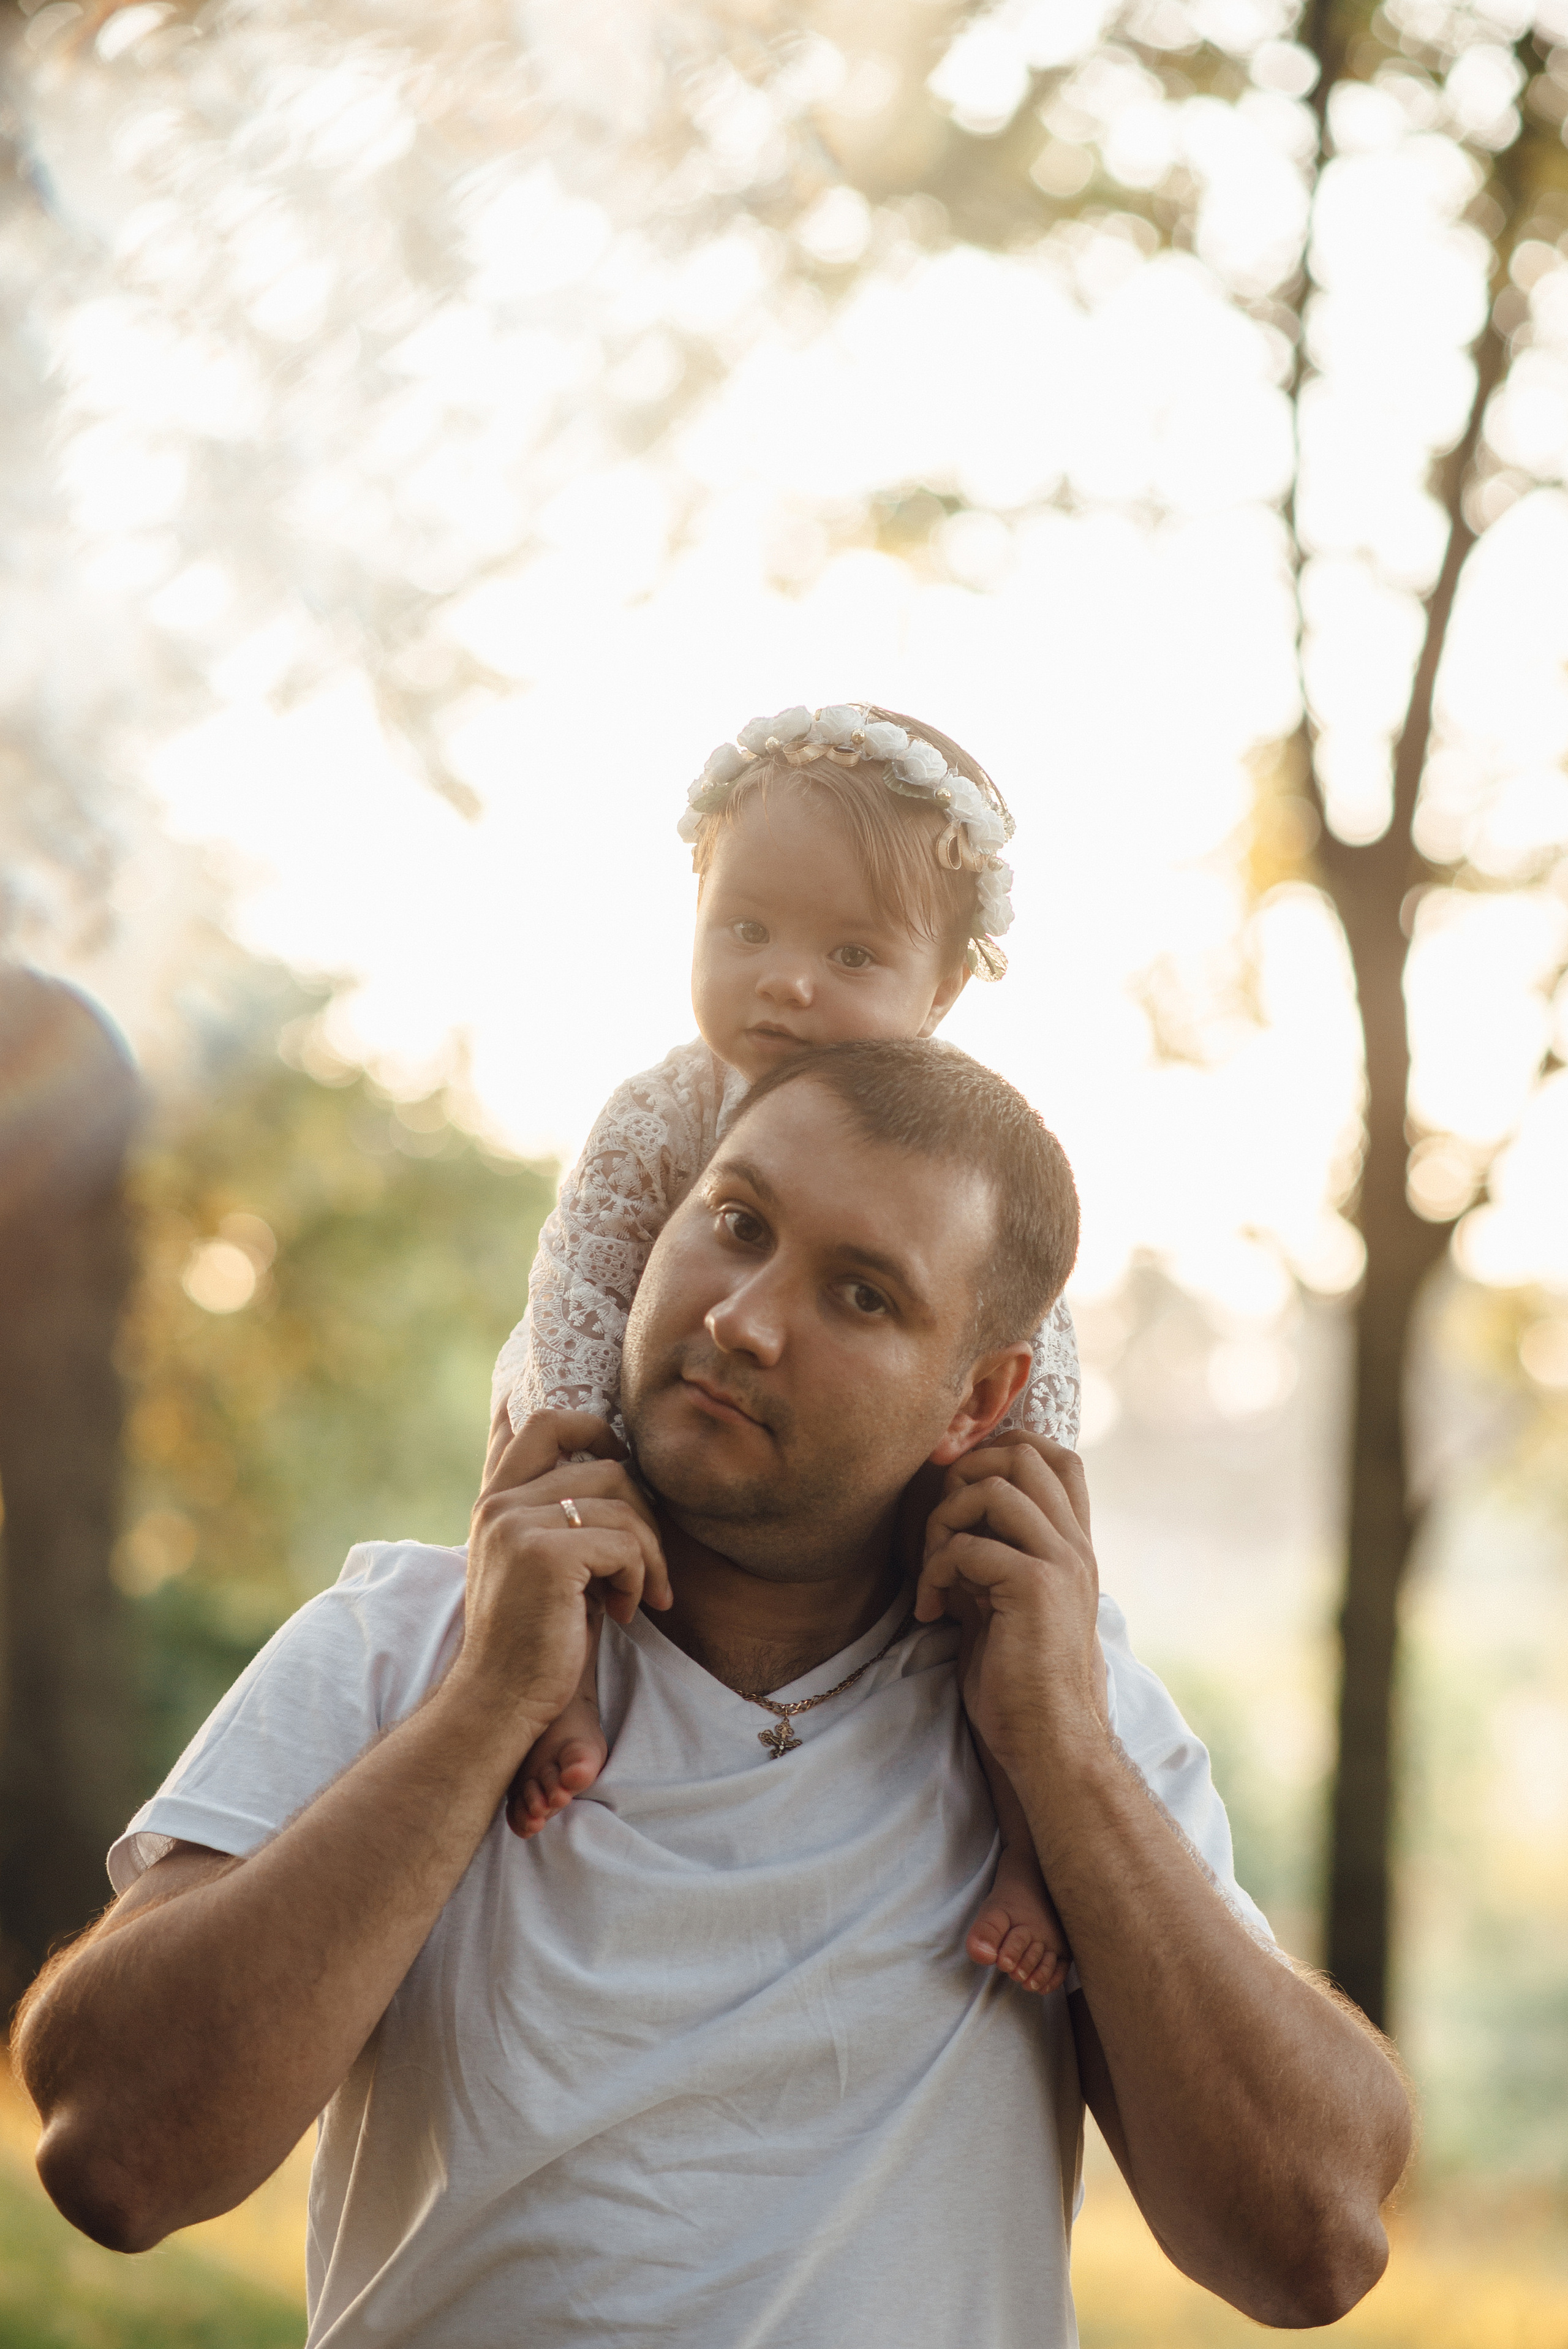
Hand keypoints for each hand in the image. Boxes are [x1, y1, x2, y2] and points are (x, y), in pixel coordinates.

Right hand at [452, 1408, 673, 1734]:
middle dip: (641, 1509)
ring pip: (623, 1502)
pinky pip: (625, 1543)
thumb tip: (602, 1460)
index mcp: (496, 1500)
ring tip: (637, 1596)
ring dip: (648, 1554)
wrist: (497, 1700)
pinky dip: (640, 1577)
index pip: (535, 1423)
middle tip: (646, 1561)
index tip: (619, 1447)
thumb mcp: (534, 1563)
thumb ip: (551, 1514)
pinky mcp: (546, 1555)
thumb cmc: (531, 1638)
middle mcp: (501, 1503)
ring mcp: (518, 1525)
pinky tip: (626, 1611)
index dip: (587, 1422)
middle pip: (603, 1460)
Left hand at [914, 1432, 1104, 1777]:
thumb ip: (992, 1556)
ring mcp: (1060, 1562)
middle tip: (940, 1526)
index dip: (1003, 1450)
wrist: (1048, 1740)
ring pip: (994, 1488)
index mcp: (1072, 1546)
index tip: (959, 1491)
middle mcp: (1074, 1545)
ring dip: (945, 1520)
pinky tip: (932, 1611)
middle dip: (965, 1474)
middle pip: (1024, 1454)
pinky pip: (968, 1546)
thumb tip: (951, 1519)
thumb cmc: (1019, 1680)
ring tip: (933, 1572)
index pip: (1057, 1456)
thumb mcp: (1005, 1602)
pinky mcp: (1035, 1587)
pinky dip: (935, 1572)